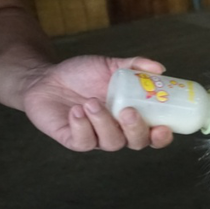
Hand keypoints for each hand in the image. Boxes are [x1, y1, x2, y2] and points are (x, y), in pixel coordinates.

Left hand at [21, 56, 173, 151]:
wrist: (46, 78)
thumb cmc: (82, 75)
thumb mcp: (110, 66)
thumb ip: (134, 66)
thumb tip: (159, 68)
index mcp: (131, 117)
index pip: (153, 135)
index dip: (162, 137)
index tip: (163, 126)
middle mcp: (117, 131)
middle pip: (137, 143)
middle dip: (135, 129)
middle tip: (128, 111)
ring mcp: (96, 138)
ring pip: (111, 143)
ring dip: (104, 123)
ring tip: (91, 102)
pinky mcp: (73, 140)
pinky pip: (83, 142)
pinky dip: (82, 126)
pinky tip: (76, 110)